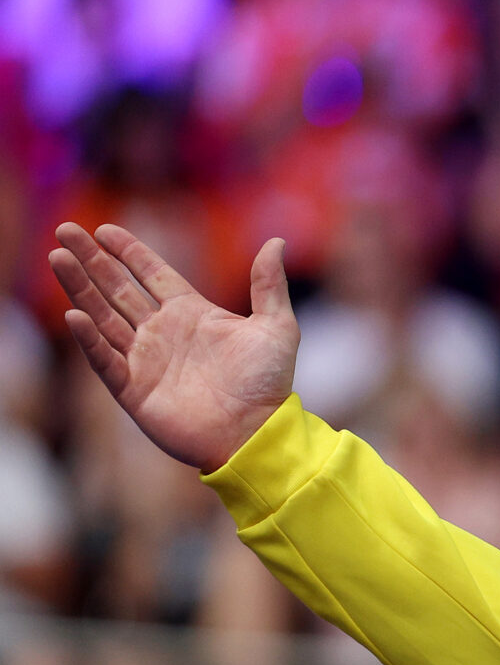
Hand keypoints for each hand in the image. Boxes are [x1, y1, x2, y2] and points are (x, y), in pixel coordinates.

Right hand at [49, 224, 299, 472]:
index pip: (152, 274)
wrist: (257, 434)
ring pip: (103, 317)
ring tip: (57, 258)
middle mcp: (163, 333)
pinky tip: (74, 315)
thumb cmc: (268, 384)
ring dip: (79, 289)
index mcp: (192, 313)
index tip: (103, 230)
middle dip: (91, 261)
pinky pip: (105, 359)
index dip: (128, 252)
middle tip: (65, 231)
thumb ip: (269, 284)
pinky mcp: (133, 390)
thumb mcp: (277, 327)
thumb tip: (277, 241)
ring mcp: (145, 360)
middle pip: (118, 289)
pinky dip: (89, 340)